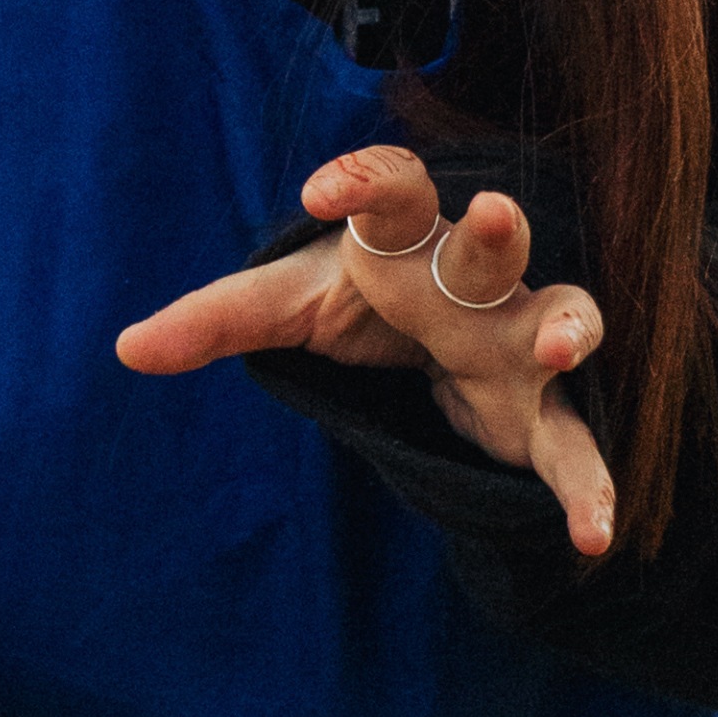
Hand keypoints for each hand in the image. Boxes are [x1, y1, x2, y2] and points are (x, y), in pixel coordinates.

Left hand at [115, 144, 618, 556]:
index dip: (362, 179)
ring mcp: (517, 336)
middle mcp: (470, 277)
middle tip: (496, 212)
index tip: (319, 192)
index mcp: (404, 239)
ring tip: (562, 350)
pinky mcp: (538, 408)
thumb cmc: (364, 295)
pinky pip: (572, 442)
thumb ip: (216, 319)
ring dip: (570, 326)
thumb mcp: (290, 305)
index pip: (391, 189)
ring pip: (561, 314)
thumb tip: (124, 348)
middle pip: (488, 243)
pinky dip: (587, 487)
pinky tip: (593, 537)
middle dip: (495, 230)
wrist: (439, 332)